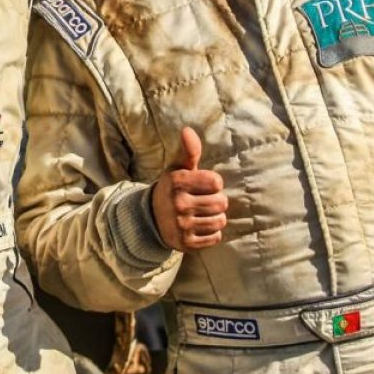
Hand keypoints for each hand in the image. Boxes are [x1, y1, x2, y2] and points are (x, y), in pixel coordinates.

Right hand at [151, 127, 227, 251]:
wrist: (151, 218)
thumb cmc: (172, 189)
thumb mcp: (177, 169)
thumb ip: (188, 151)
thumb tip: (188, 129)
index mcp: (177, 181)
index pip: (216, 182)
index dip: (212, 183)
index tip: (201, 185)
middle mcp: (178, 203)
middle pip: (221, 202)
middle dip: (216, 201)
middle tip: (203, 200)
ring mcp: (182, 225)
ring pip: (220, 220)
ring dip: (215, 217)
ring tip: (202, 213)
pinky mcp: (186, 243)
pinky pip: (215, 237)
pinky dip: (211, 232)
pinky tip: (199, 226)